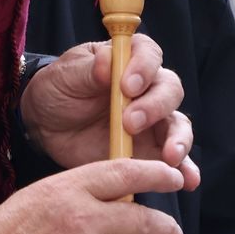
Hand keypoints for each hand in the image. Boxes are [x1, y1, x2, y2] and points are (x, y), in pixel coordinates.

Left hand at [18, 35, 198, 187]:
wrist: (47, 125)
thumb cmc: (59, 90)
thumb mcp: (66, 75)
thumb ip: (89, 70)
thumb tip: (109, 62)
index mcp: (127, 60)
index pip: (149, 54)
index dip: (144, 67)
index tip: (127, 86)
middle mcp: (148, 88)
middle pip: (169, 90)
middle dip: (155, 106)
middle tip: (130, 123)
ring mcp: (152, 121)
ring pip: (178, 125)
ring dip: (179, 139)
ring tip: (169, 156)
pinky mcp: (150, 150)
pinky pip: (175, 160)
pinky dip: (185, 169)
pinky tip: (188, 179)